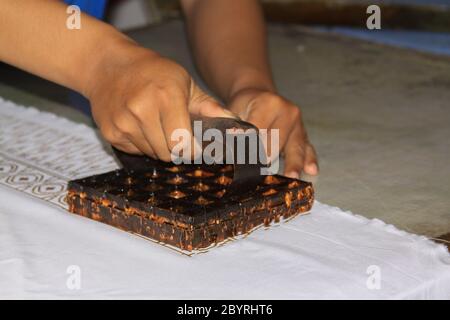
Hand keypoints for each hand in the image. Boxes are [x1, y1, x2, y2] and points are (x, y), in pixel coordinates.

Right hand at [86, 42, 232, 160]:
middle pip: (168, 153)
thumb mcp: (184, 82)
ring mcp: (124, 123)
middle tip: (177, 136)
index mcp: (166, 97)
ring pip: (152, 154)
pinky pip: (135, 151)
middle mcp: (142, 110)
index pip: (183, 143)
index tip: (196, 148)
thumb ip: (209, 107)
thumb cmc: (152, 72)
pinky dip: (142, 144)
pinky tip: (141, 126)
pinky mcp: (111, 132)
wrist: (108, 65)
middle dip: (177, 150)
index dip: (192, 151)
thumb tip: (235, 123)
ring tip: (157, 126)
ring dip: (159, 146)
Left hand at [228, 88, 317, 177]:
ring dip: (293, 163)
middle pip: (277, 141)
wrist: (259, 96)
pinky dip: (309, 160)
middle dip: (267, 157)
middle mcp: (288, 112)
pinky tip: (312, 171)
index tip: (242, 159)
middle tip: (257, 172)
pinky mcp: (303, 134)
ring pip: (295, 147)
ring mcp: (298, 124)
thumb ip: (232, 127)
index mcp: (269, 103)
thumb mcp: (233, 111)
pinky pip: (308, 148)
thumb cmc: (245, 105)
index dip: (248, 145)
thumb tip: (230, 144)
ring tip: (291, 176)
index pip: (258, 130)